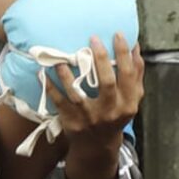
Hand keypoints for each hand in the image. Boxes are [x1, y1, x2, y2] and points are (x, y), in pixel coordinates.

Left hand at [48, 33, 143, 147]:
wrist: (98, 144)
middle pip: (106, 82)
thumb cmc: (116, 114)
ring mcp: (90, 117)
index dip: (124, 54)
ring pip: (78, 93)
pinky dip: (50, 87)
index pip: (128, 75)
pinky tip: (42, 73)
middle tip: (93, 39)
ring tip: (60, 59)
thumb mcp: (130, 99)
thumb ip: (135, 75)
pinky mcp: (71, 121)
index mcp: (128, 103)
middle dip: (100, 59)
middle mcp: (110, 110)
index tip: (116, 34)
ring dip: (67, 75)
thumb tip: (135, 47)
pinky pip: (58, 101)